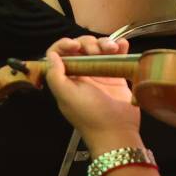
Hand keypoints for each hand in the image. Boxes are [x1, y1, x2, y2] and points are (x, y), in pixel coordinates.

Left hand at [45, 36, 142, 151]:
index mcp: (67, 78)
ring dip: (105, 43)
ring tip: (113, 49)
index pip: (59, 54)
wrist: (117, 132)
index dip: (65, 45)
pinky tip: (123, 46)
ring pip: (99, 49)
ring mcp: (100, 74)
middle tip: (96, 52)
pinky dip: (120, 47)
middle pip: (81, 47)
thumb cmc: (90, 115)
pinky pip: (117, 56)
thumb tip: (52, 55)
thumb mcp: (67, 97)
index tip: (75, 46)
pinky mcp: (117, 76)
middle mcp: (82, 74)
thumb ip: (55, 76)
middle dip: (88, 44)